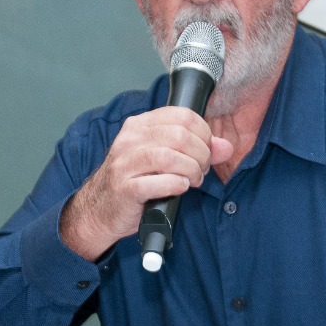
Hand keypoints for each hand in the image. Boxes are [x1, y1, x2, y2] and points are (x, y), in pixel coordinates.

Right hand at [61, 107, 231, 260]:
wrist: (100, 209)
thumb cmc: (134, 182)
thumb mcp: (163, 160)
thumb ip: (196, 150)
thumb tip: (226, 147)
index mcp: (139, 125)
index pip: (182, 115)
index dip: (204, 133)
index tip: (206, 150)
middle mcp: (130, 140)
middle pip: (180, 136)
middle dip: (200, 155)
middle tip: (201, 170)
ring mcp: (124, 164)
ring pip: (170, 157)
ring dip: (191, 171)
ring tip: (192, 180)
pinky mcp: (124, 188)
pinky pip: (158, 183)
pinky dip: (176, 185)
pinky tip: (179, 188)